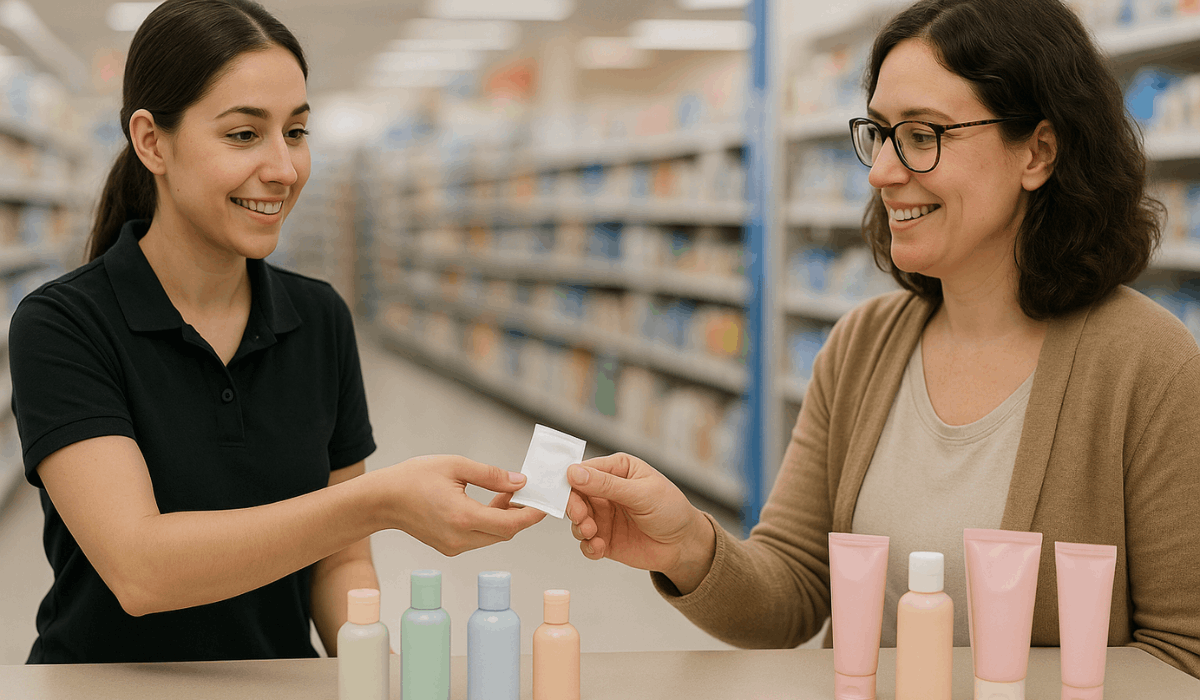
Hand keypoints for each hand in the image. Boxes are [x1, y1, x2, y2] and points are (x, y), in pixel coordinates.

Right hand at [376, 455, 545, 555]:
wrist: (382, 500)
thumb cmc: (414, 478)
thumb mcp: (456, 466)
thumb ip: (491, 475)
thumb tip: (519, 482)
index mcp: (463, 517)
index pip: (510, 525)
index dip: (531, 515)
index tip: (544, 504)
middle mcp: (460, 538)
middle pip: (504, 533)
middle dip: (519, 514)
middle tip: (525, 492)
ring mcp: (453, 547)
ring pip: (492, 537)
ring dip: (504, 518)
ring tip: (504, 493)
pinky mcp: (448, 548)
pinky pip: (479, 538)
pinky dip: (489, 523)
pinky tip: (488, 504)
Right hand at [565, 453, 715, 593]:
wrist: (684, 545)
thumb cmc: (671, 510)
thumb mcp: (642, 493)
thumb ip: (607, 485)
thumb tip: (574, 473)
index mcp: (617, 469)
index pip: (584, 470)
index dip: (571, 481)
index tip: (567, 494)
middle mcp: (606, 491)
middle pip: (575, 495)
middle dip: (574, 507)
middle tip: (581, 517)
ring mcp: (604, 515)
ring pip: (576, 519)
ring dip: (579, 527)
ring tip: (592, 533)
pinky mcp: (604, 538)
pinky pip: (585, 542)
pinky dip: (587, 546)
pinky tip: (599, 547)